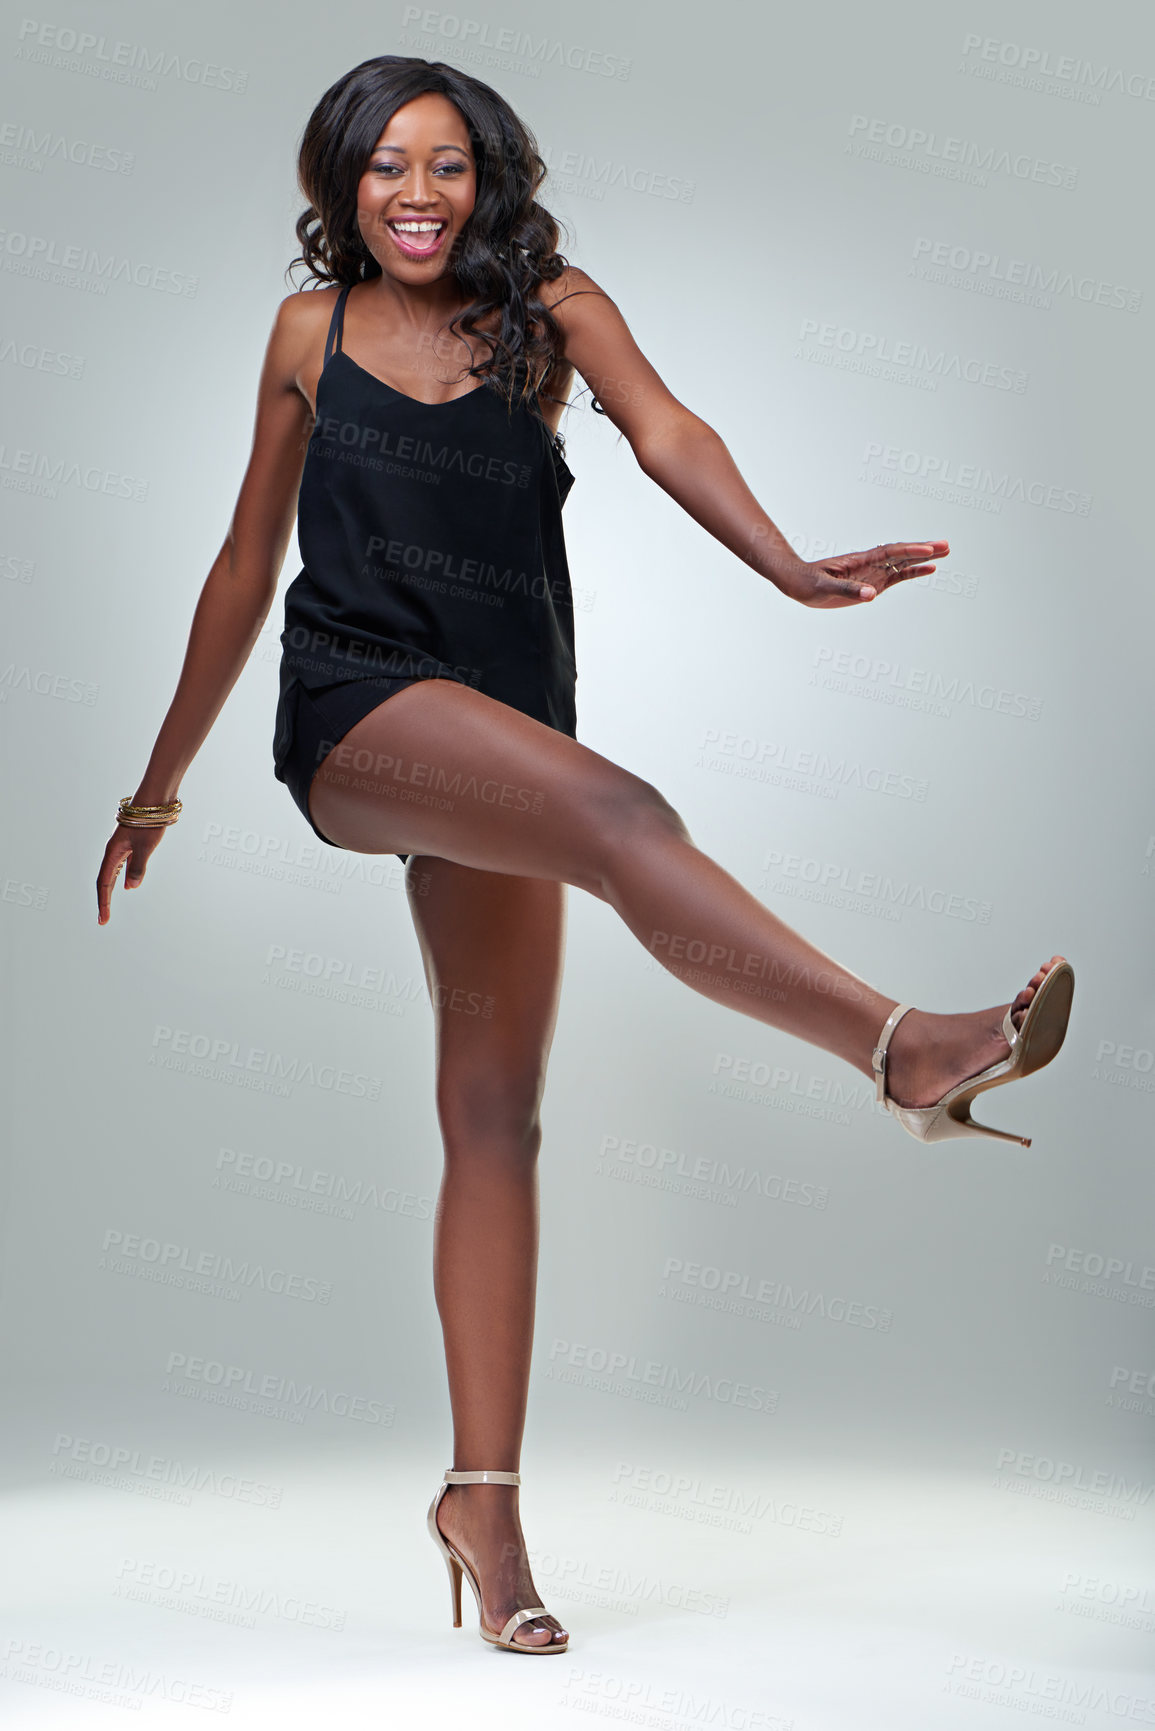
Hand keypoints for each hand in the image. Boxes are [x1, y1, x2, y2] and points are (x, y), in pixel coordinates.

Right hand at [96, 821, 169, 925]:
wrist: (156, 799)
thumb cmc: (150, 821)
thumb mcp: (146, 846)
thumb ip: (137, 867)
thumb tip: (130, 888)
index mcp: (113, 852)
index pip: (104, 883)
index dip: (104, 902)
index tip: (104, 919)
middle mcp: (115, 850)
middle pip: (105, 880)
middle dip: (104, 900)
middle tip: (103, 919)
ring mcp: (123, 847)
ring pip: (114, 873)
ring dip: (111, 890)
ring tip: (109, 907)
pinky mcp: (133, 844)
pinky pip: (123, 867)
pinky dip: (123, 878)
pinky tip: (127, 885)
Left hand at [775, 540, 949, 608]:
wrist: (798, 583)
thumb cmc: (808, 583)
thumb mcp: (824, 588)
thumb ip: (848, 590)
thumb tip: (872, 594)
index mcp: (859, 561)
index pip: (889, 553)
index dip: (909, 551)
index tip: (928, 550)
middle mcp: (870, 564)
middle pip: (902, 554)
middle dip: (923, 550)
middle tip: (947, 545)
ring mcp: (873, 572)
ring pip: (903, 562)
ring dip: (923, 558)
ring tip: (945, 552)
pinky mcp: (873, 583)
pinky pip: (897, 576)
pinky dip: (913, 572)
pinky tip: (929, 569)